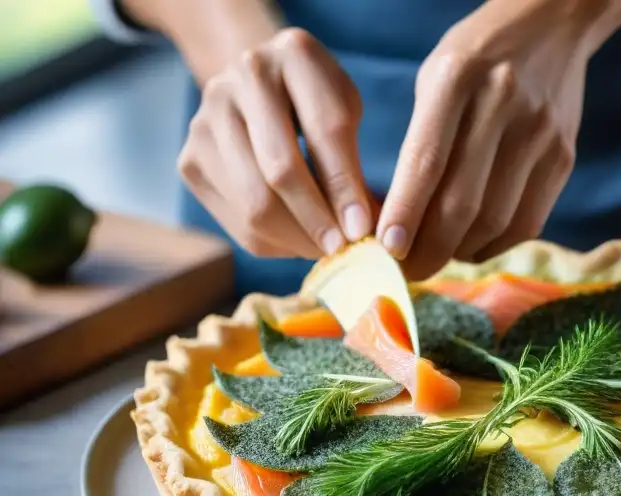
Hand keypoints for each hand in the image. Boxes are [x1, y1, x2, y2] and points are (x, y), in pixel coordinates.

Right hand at [177, 28, 374, 259]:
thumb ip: (352, 161)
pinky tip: (297, 238)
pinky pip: (238, 221)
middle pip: (280, 170)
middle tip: (343, 248)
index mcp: (294, 54)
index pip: (325, 130)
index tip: (363, 228)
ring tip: (325, 248)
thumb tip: (361, 228)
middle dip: (317, 219)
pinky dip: (274, 241)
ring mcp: (205, 120)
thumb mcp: (344, 112)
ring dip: (297, 238)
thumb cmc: (314, 102)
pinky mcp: (189, 160)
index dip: (345, 186)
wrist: (256, 86)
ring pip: (255, 203)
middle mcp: (240, 79)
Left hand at [377, 0, 620, 278]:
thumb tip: (396, 222)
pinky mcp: (564, 157)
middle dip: (429, 250)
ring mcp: (540, 134)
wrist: (554, 24)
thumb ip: (420, 142)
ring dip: (460, 252)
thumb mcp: (435, 79)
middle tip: (406, 272)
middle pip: (464, 204)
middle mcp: (502, 105)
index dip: (405, 214)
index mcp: (456, 78)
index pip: (426, 161)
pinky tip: (472, 244)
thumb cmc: (476, 59)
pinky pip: (526, 222)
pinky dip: (494, 245)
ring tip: (436, 255)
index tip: (385, 250)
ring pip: (495, 221)